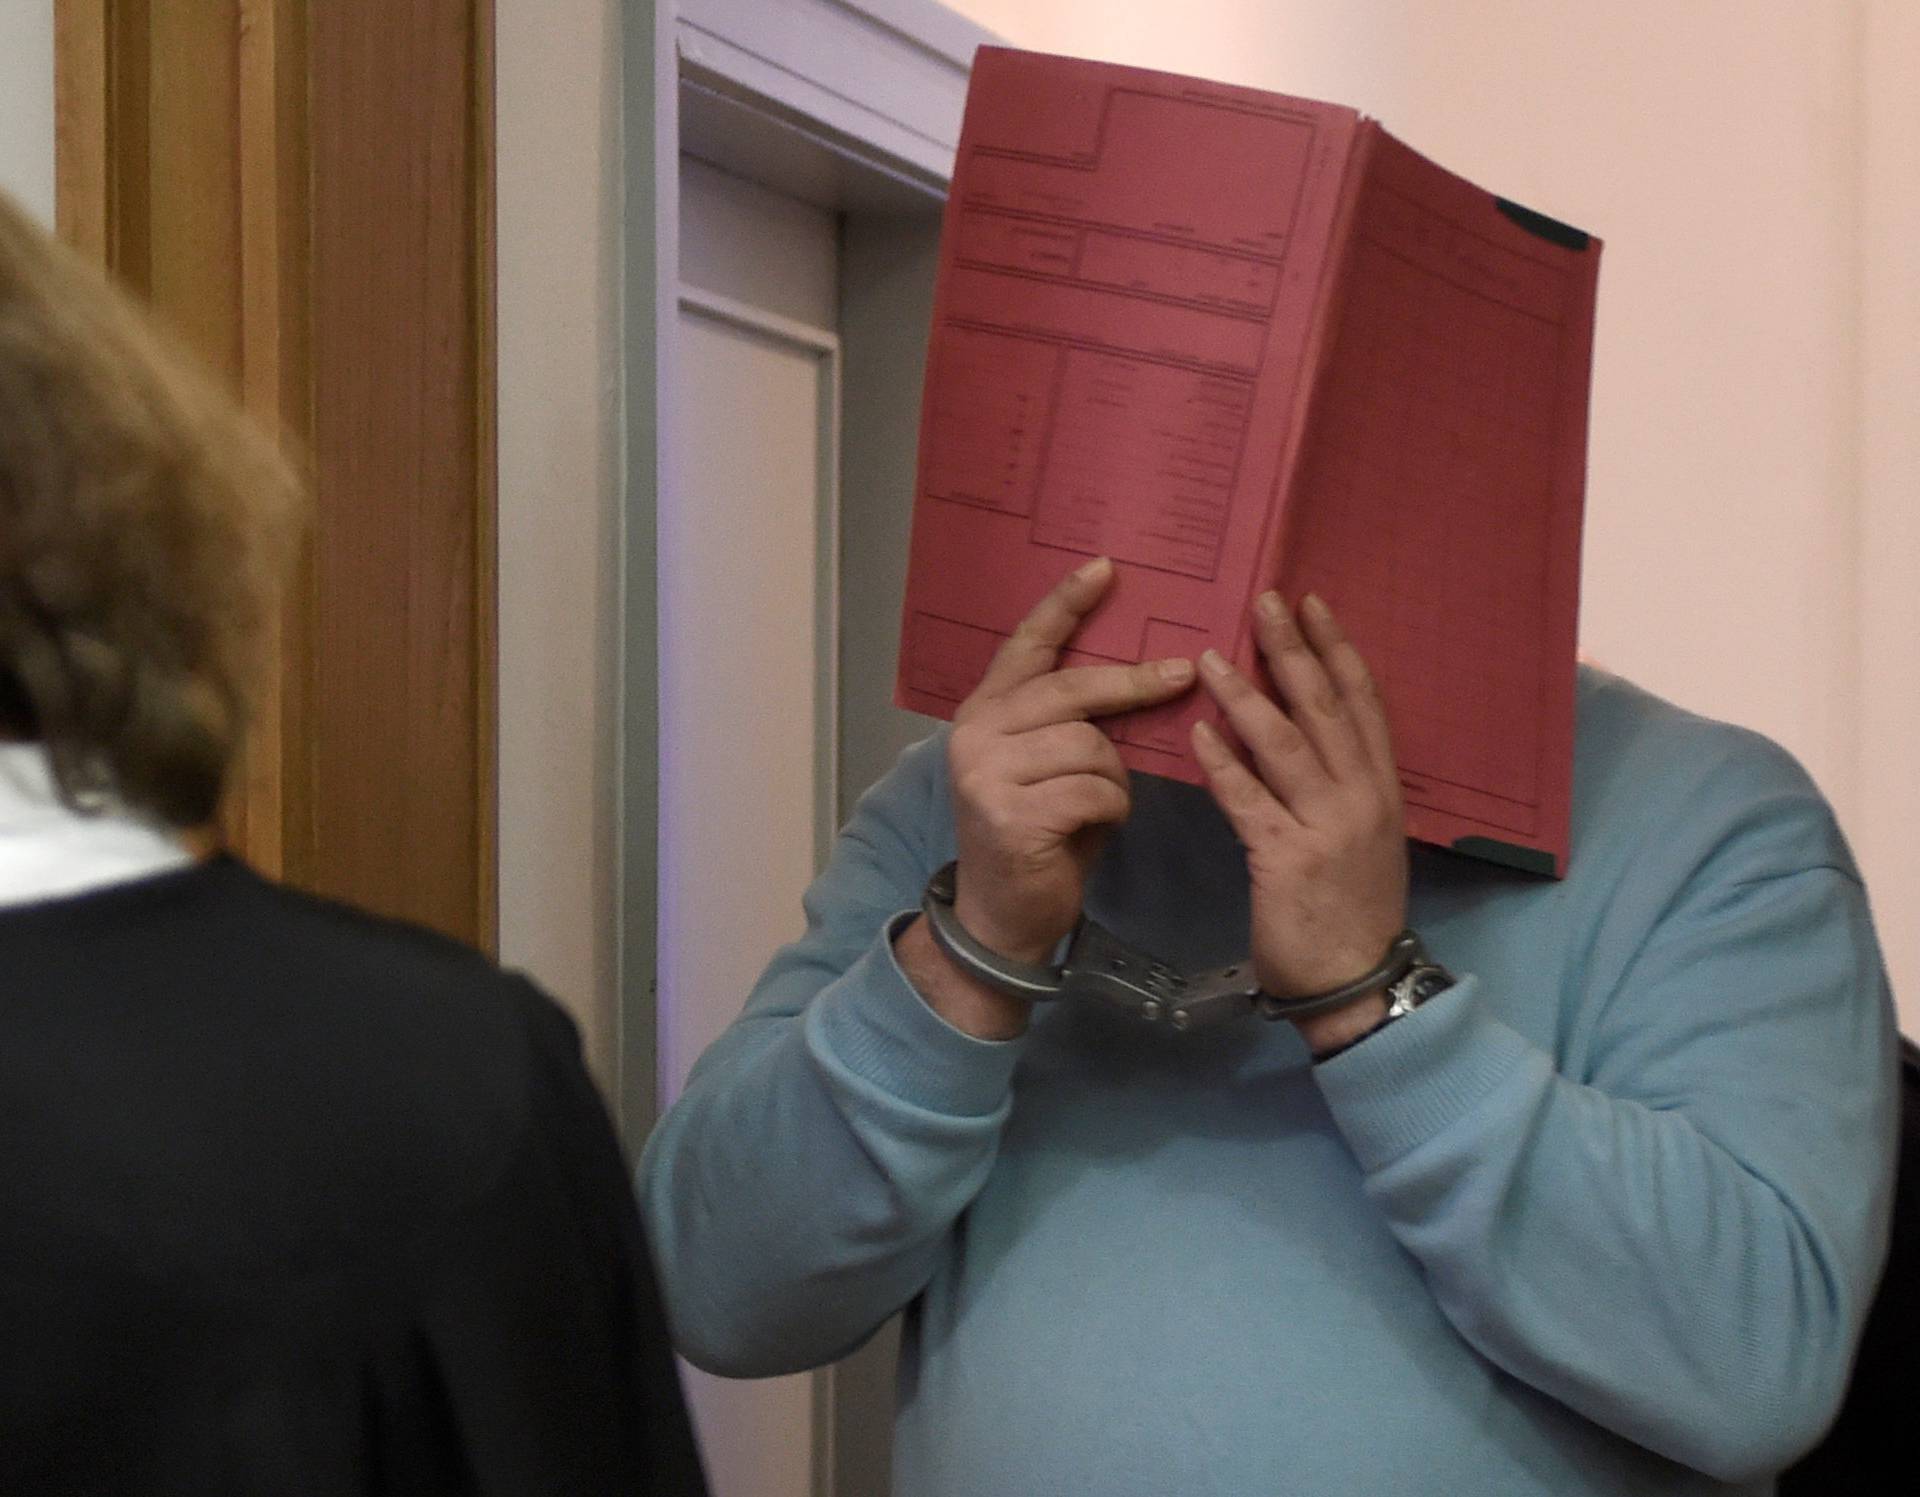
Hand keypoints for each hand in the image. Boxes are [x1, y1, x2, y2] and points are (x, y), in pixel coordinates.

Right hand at [948, 556, 1195, 959]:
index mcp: (984, 710)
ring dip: (1116, 779)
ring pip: (1091, 745)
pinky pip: (1094, 790)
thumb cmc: (1041, 836)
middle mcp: (975, 732)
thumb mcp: (1050, 766)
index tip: (1105, 567)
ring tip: (1103, 806)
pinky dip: (1111, 810)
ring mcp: (987, 773)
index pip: (1027, 644)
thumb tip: (1147, 672)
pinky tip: (1096, 828)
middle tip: (1182, 674)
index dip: (1065, 605)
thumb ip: (1073, 722)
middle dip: (1133, 684)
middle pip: (1071, 689)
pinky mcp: (1010, 814)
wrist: (1003, 918)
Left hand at [1190, 592, 1408, 1053]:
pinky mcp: (1288, 859)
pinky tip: (1199, 733)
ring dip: (1247, 695)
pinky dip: (1225, 763)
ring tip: (1208, 657)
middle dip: (1294, 650)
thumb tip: (1309, 740)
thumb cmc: (1352, 912)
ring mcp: (1328, 826)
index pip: (1364, 702)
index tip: (1314, 604)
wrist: (1359, 984)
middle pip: (1326, 707)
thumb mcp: (1365, 841)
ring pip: (1286, 744)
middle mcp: (1362, 797)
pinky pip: (1251, 800)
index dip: (1338, 649)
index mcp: (1382, 788)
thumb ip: (1342, 789)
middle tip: (1265, 600)